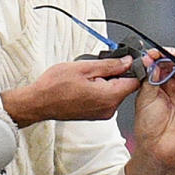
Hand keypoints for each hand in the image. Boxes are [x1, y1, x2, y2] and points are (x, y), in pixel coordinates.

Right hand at [0, 56, 141, 127]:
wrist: (39, 102)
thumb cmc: (55, 86)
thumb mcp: (84, 67)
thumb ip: (110, 65)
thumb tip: (127, 62)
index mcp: (109, 96)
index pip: (135, 81)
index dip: (132, 68)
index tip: (125, 60)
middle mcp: (109, 108)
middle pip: (125, 86)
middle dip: (116, 74)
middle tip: (97, 66)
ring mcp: (102, 113)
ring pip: (114, 92)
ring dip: (105, 81)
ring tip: (86, 76)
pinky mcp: (95, 114)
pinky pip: (105, 98)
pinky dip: (99, 89)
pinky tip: (84, 84)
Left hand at [126, 49, 174, 174]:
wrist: (158, 149)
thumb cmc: (149, 127)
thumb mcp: (144, 97)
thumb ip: (149, 78)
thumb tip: (150, 60)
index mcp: (159, 84)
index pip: (163, 63)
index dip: (159, 55)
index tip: (152, 53)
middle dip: (174, 54)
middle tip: (168, 53)